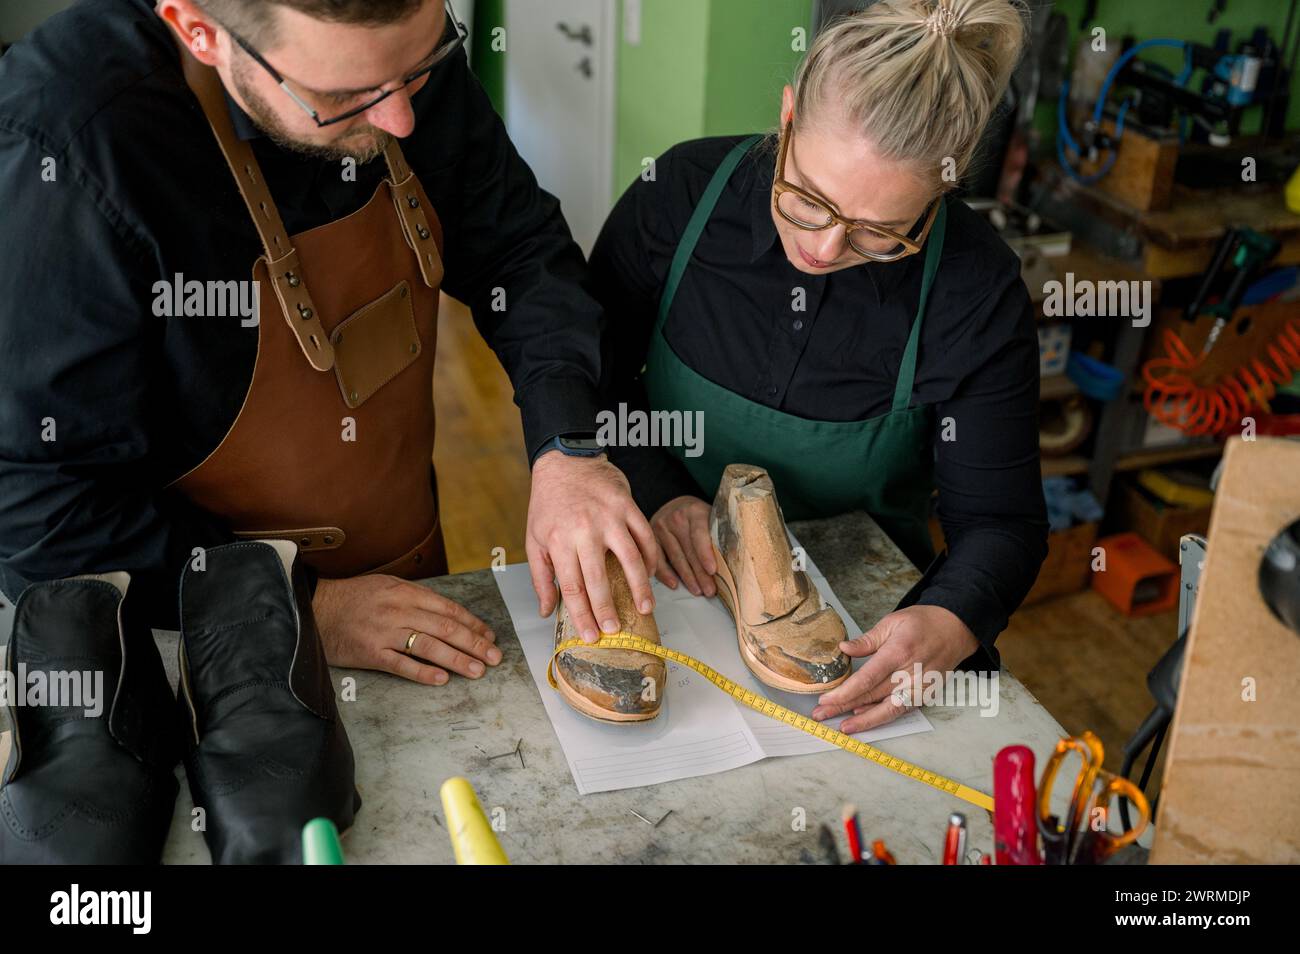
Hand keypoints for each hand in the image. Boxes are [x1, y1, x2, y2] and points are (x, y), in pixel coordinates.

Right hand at [312, 574, 499, 684]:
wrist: (314, 607)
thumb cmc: (354, 597)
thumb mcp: (388, 586)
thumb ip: (417, 598)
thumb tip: (450, 615)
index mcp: (406, 593)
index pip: (449, 610)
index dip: (473, 625)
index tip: (490, 637)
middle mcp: (399, 611)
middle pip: (446, 629)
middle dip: (475, 644)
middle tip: (495, 658)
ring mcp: (385, 633)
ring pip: (429, 647)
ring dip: (457, 660)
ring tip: (477, 671)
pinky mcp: (370, 653)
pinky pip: (402, 665)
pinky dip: (423, 673)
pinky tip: (442, 680)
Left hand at [525, 451, 660, 642]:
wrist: (566, 461)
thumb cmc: (548, 503)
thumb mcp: (534, 538)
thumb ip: (541, 576)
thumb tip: (546, 611)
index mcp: (559, 540)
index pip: (572, 586)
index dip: (582, 614)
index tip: (590, 635)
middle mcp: (585, 530)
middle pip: (599, 578)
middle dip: (607, 608)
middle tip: (615, 630)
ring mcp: (609, 517)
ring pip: (630, 559)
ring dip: (639, 587)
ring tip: (644, 608)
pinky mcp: (627, 506)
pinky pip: (645, 536)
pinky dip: (651, 558)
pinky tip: (650, 574)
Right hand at [650, 495, 715, 596]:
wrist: (676, 505)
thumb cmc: (700, 516)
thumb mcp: (712, 516)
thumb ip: (719, 532)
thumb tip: (734, 558)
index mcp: (695, 511)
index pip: (699, 534)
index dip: (705, 553)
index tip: (713, 570)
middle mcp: (675, 518)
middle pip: (689, 550)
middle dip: (700, 573)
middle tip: (710, 590)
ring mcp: (661, 528)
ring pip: (675, 558)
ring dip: (687, 577)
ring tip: (698, 591)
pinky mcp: (651, 538)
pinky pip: (658, 559)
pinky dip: (665, 574)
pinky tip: (674, 585)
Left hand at [810, 604, 979, 732]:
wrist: (955, 629)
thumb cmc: (922, 623)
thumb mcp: (892, 622)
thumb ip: (867, 640)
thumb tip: (843, 649)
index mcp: (899, 652)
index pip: (867, 679)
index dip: (845, 693)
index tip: (826, 700)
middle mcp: (910, 673)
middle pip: (872, 696)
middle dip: (844, 707)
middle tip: (821, 716)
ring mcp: (920, 687)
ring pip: (887, 709)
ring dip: (863, 720)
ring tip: (842, 727)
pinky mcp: (925, 694)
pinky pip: (900, 709)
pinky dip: (881, 716)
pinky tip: (863, 718)